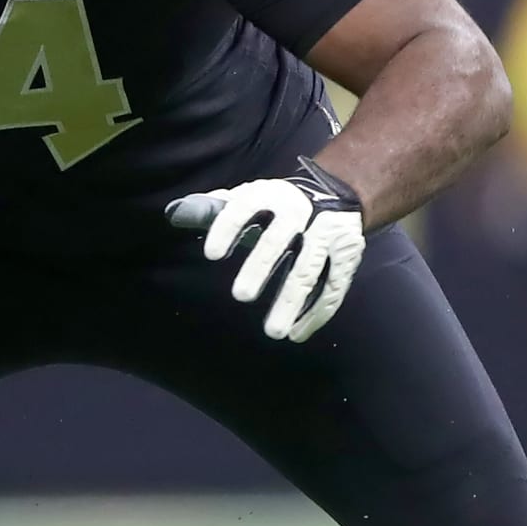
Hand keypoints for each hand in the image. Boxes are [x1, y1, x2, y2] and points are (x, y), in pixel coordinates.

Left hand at [165, 158, 365, 342]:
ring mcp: (327, 233)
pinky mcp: (347, 255)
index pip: (243, 207)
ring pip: (308, 270)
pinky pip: (333, 287)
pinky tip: (297, 333)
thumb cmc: (282, 202)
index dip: (227, 229)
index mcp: (270, 194)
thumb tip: (179, 212)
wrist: (341, 192)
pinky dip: (316, 313)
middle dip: (258, 268)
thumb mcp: (255, 193)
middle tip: (240, 295)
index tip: (211, 255)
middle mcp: (299, 210)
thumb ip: (221, 204)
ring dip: (290, 302)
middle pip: (276, 241)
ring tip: (273, 331)